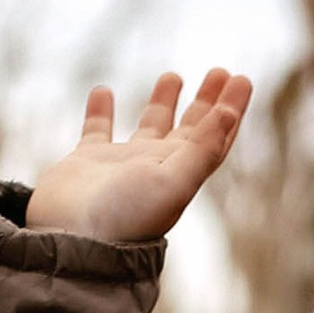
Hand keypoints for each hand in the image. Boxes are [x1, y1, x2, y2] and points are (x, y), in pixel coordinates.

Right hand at [25, 67, 251, 241]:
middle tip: (219, 71)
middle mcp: (154, 168)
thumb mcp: (173, 183)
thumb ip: (202, 150)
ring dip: (163, 102)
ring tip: (173, 75)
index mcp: (180, 174)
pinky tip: (102, 90)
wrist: (71, 241)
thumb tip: (229, 113)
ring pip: (148, 127)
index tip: (242, 79)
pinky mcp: (86, 164)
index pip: (214, 138)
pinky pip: (96, 131)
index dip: (230, 110)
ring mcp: (120, 166)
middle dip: (206, 102)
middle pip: (188, 129)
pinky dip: (100, 111)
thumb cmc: (126, 217)